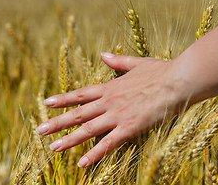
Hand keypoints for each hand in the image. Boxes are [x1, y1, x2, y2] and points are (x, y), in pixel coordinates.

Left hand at [36, 53, 187, 166]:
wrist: (178, 80)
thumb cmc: (160, 72)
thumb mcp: (135, 63)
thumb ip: (117, 61)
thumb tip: (103, 54)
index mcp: (109, 87)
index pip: (79, 94)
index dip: (62, 99)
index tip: (46, 103)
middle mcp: (108, 102)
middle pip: (77, 114)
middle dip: (57, 122)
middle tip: (39, 130)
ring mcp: (118, 115)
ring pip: (87, 129)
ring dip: (69, 139)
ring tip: (53, 147)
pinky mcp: (130, 127)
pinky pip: (108, 143)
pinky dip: (94, 153)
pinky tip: (82, 163)